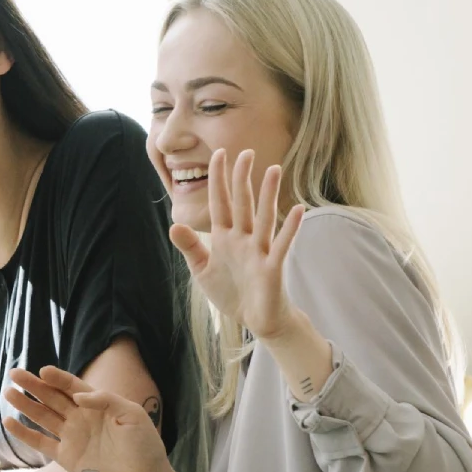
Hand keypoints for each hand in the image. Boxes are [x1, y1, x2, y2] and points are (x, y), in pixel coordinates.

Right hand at [3, 366, 187, 471]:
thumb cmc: (144, 446)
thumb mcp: (133, 415)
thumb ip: (106, 400)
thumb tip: (78, 396)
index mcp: (98, 405)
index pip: (72, 386)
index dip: (57, 378)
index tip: (42, 371)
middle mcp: (81, 418)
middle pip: (53, 398)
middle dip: (34, 386)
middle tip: (15, 374)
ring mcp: (72, 437)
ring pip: (43, 416)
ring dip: (26, 405)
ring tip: (9, 393)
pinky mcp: (65, 457)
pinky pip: (40, 443)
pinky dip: (24, 434)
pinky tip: (9, 422)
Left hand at [170, 148, 306, 341]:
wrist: (254, 319)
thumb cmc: (232, 292)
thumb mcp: (203, 270)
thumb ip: (191, 247)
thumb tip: (174, 225)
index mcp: (225, 238)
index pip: (221, 203)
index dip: (219, 180)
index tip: (219, 154)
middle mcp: (243, 239)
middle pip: (243, 204)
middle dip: (242, 179)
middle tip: (246, 152)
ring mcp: (259, 251)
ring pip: (263, 218)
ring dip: (268, 195)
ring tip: (273, 170)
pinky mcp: (272, 267)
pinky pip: (282, 245)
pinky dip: (289, 229)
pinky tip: (297, 210)